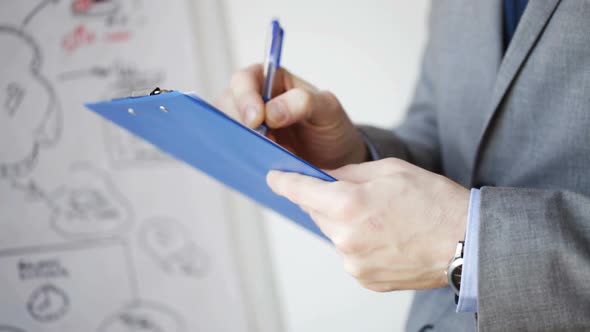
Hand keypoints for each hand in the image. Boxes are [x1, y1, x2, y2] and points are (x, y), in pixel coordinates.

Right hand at [216, 64, 367, 168]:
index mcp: (271, 81)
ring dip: (238, 142)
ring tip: (262, 156)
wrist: (337, 162)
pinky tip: (254, 167)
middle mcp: (254, 101)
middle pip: (228, 104)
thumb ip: (304, 103)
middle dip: (239, 123)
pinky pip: (233, 152)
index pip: (245, 80)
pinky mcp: (247, 150)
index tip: (256, 120)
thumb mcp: (328, 110)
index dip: (245, 97)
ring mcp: (248, 127)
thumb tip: (270, 112)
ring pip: (226, 130)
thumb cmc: (331, 129)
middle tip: (260, 141)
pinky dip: (239, 158)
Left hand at [266, 158, 468, 291]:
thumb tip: (325, 178)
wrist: (466, 241)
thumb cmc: (433, 200)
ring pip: (334, 234)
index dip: (284, 182)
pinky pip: (350, 254)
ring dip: (346, 223)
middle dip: (328, 201)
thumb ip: (348, 173)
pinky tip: (386, 236)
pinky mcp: (365, 279)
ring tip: (380, 217)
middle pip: (317, 212)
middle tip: (357, 194)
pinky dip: (359, 243)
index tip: (274, 177)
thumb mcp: (389, 170)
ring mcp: (353, 262)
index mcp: (347, 204)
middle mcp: (344, 237)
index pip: (299, 191)